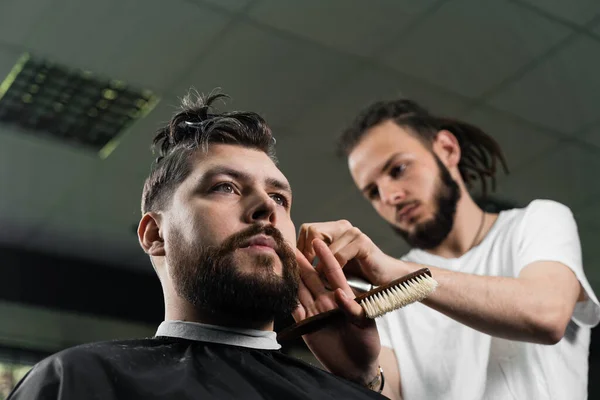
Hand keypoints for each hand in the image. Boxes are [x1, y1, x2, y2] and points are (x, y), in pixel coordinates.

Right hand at [293, 240, 380, 383]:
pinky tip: (279, 287)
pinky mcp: (306, 325)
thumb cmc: (366, 345)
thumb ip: (354, 309)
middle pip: (312, 277)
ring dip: (292, 276)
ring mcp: (316, 312)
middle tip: (290, 244)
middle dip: (302, 260)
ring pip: (301, 290)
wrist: (356, 368)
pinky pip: (294, 309)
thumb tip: (340, 293)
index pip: (333, 272)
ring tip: (281, 260)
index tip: (317, 240)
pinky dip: (287, 298)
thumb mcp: (365, 325)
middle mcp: (328, 301)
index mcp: (344, 297)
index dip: (326, 256)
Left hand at [297, 220, 404, 285]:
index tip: (297, 267)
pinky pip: (339, 254)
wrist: (387, 280)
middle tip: (304, 271)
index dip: (300, 248)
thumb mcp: (332, 267)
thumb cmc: (358, 276)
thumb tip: (292, 265)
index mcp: (334, 229)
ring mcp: (353, 232)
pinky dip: (332, 267)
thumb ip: (316, 261)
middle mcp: (343, 226)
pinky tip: (331, 279)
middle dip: (306, 252)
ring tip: (315, 278)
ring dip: (317, 263)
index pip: (307, 230)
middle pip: (311, 230)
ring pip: (323, 242)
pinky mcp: (363, 242)